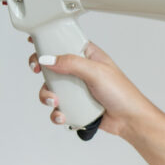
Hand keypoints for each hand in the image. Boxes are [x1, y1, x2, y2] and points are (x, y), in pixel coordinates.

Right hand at [27, 38, 155, 137]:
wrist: (129, 120)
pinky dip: (56, 112)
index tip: (35, 46)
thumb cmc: (122, 94)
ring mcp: (77, 89)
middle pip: (52, 66)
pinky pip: (58, 107)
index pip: (64, 44)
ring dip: (47, 95)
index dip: (48, 44)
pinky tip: (62, 115)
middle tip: (38, 72)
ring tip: (55, 101)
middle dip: (42, 71)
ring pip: (51, 88)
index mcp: (88, 56)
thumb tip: (48, 59)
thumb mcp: (97, 73)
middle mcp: (81, 71)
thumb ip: (72, 63)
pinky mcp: (76, 105)